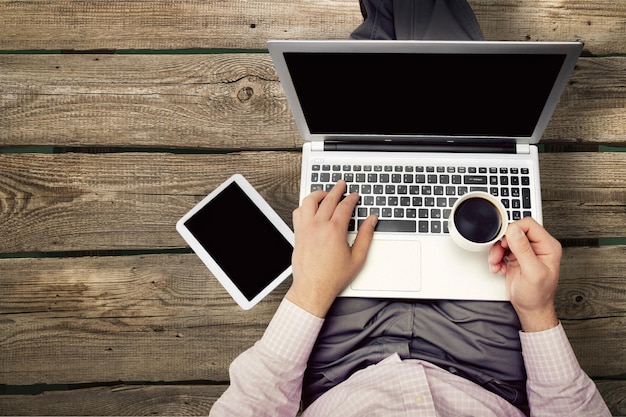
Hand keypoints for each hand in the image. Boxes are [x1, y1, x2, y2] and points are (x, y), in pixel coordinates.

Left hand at [286, 180, 377, 316]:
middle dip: (337, 189)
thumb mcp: (357, 258)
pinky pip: (298, 213)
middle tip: (342, 184)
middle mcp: (318, 226)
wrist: (313, 289)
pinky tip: (310, 207)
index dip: (351, 198)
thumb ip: (366, 236)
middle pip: (328, 199)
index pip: (344, 206)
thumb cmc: (333, 278)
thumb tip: (371, 221)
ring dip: (319, 194)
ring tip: (325, 193)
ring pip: (309, 202)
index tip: (355, 195)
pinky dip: (304, 206)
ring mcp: (305, 229)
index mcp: (334, 231)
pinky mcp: (297, 234)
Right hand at [488, 217, 561, 331]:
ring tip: (496, 264)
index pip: (529, 225)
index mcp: (548, 246)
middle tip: (498, 254)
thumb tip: (514, 231)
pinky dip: (496, 258)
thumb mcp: (532, 272)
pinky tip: (498, 267)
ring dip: (497, 252)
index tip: (504, 241)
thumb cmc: (537, 296)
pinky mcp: (516, 257)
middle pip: (514, 231)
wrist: (530, 309)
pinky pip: (501, 249)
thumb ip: (523, 250)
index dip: (513, 230)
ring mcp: (526, 251)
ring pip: (506, 240)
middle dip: (502, 243)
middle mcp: (538, 247)